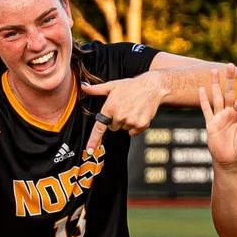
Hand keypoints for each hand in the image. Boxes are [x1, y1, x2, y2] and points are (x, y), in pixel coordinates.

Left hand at [78, 66, 204, 154]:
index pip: (99, 128)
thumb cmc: (131, 86)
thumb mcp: (112, 86)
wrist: (152, 87)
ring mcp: (131, 121)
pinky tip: (138, 115)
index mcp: (110, 107)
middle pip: (113, 128)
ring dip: (126, 122)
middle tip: (123, 108)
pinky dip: (135, 126)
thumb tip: (84, 87)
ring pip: (124, 129)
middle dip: (116, 120)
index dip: (93, 140)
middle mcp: (120, 115)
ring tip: (132, 109)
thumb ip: (96, 89)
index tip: (90, 150)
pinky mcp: (141, 124)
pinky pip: (133, 132)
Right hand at [199, 75, 236, 169]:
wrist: (230, 160)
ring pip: (217, 97)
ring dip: (215, 84)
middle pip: (229, 92)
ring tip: (213, 70)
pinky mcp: (211, 124)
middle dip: (229, 79)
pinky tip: (201, 89)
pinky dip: (203, 100)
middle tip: (230, 65)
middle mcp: (229, 113)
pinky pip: (206, 110)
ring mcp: (219, 117)